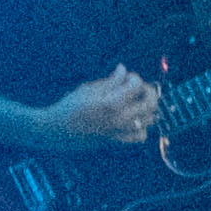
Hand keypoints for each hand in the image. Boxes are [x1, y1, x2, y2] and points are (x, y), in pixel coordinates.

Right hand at [45, 67, 160, 147]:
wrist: (58, 130)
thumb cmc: (70, 106)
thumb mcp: (88, 89)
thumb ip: (110, 81)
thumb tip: (124, 69)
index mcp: (111, 102)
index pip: (137, 84)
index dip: (134, 77)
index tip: (126, 77)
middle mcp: (119, 118)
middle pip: (151, 102)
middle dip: (149, 91)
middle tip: (139, 88)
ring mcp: (120, 131)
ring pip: (150, 119)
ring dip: (147, 108)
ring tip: (136, 102)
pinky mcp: (118, 140)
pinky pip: (141, 136)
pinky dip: (143, 127)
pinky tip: (135, 120)